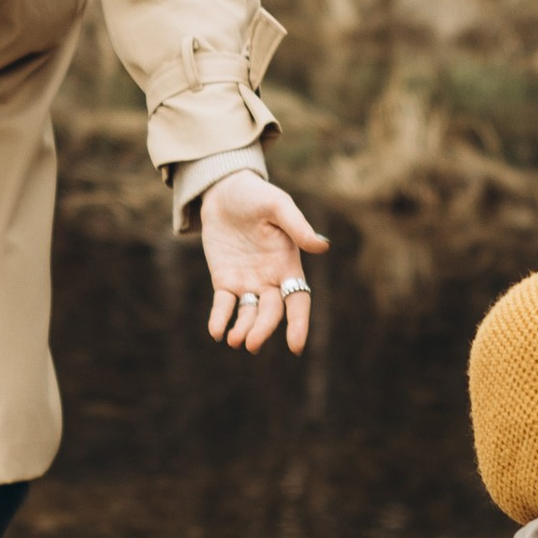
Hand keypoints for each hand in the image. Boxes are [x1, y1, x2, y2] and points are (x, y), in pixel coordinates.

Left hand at [201, 167, 326, 355]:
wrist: (224, 190)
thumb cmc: (257, 196)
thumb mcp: (277, 205)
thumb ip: (297, 226)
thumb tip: (322, 247)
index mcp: (288, 264)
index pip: (297, 299)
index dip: (298, 323)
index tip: (295, 346)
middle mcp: (270, 279)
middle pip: (271, 312)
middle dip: (263, 329)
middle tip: (251, 344)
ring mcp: (247, 282)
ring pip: (248, 313)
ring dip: (243, 329)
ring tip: (233, 340)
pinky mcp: (225, 280)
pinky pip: (224, 305)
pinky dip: (220, 319)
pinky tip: (216, 332)